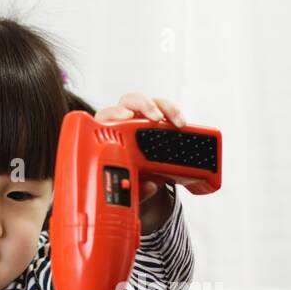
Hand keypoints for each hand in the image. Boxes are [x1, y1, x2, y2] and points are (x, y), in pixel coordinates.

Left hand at [94, 93, 187, 231]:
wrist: (140, 178)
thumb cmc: (128, 177)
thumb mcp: (130, 186)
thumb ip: (137, 188)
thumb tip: (150, 185)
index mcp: (110, 134)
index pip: (108, 116)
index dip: (116, 113)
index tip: (126, 117)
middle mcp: (126, 121)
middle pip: (131, 101)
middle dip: (145, 105)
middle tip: (156, 118)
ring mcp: (144, 118)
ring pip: (153, 103)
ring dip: (166, 108)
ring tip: (178, 122)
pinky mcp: (161, 120)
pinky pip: (168, 111)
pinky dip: (175, 114)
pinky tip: (182, 124)